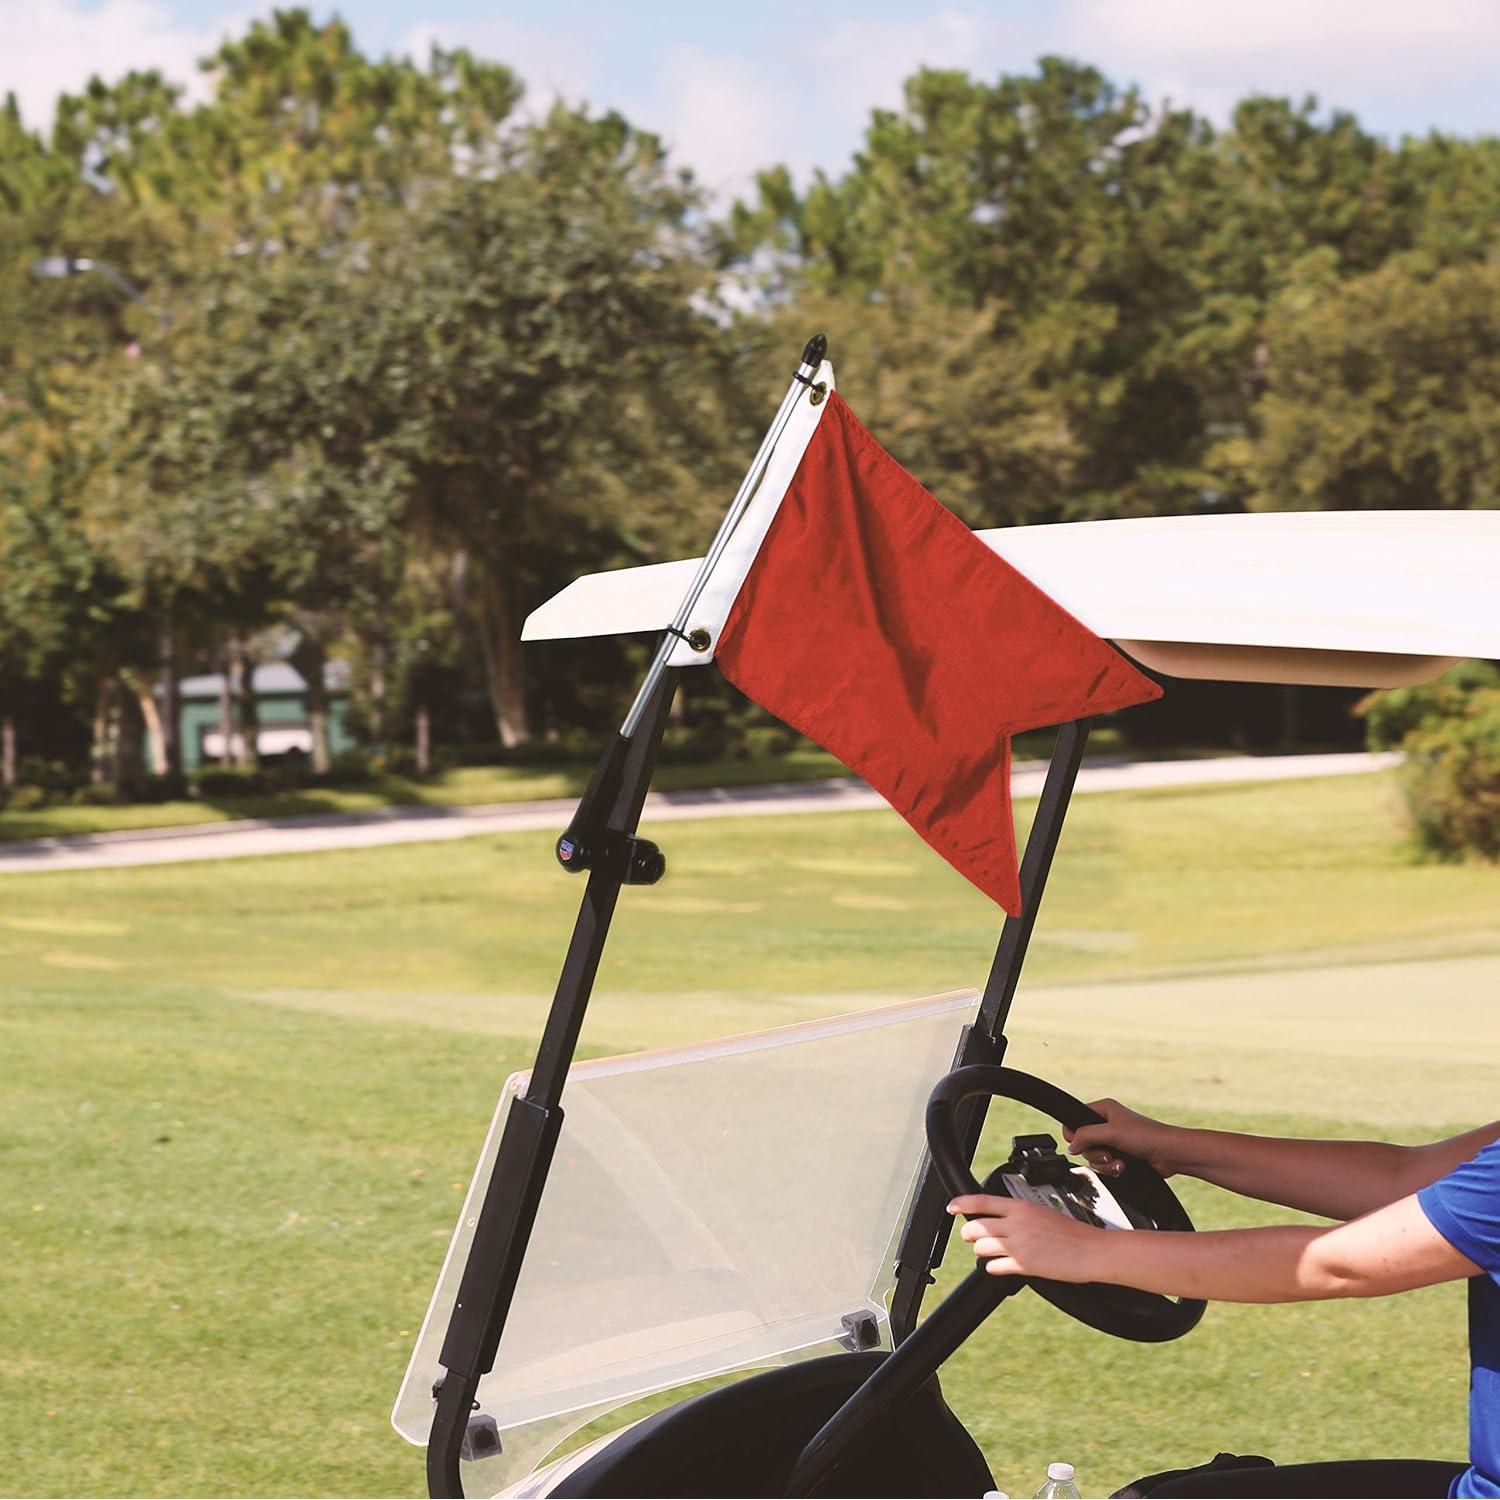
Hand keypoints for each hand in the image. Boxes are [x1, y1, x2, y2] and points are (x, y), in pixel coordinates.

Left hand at [947, 1194, 1104, 1280]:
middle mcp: (1016, 1224)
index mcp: (1021, 1207)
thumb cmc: (1071, 1233)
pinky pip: (994, 1267)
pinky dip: (993, 1268)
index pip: (982, 1201)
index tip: (952, 1208)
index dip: (962, 1204)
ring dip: (982, 1251)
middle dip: (970, 1235)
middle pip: (976, 1227)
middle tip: (973, 1238)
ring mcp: (1018, 1245)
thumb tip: (1001, 1220)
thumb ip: (1019, 1216)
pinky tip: (1000, 1266)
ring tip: (990, 1253)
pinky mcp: (1023, 1265)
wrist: (1090, 1250)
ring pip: (981, 1247)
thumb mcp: (1042, 1212)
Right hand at [1064, 1097, 1190, 1178]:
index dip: (1075, 1134)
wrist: (1170, 1154)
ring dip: (1105, 1163)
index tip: (1081, 1144)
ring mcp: (1113, 1141)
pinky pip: (1105, 1165)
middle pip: (1083, 1142)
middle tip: (1108, 1154)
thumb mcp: (1111, 1132)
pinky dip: (1112, 1169)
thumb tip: (1071, 1146)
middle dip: (1095, 1153)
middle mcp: (1107, 1124)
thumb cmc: (1148, 1136)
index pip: (1075, 1120)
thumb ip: (1086, 1136)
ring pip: (1093, 1156)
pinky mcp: (1120, 1155)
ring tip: (1119, 1162)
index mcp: (1103, 1110)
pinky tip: (1124, 1167)